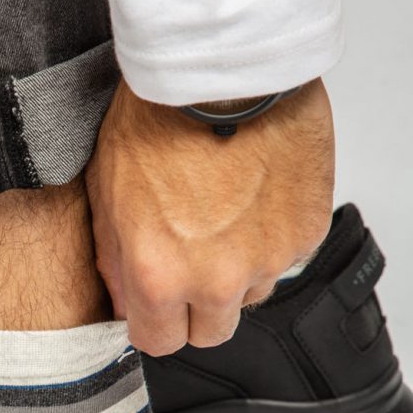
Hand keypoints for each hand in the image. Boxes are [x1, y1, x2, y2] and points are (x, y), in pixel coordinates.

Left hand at [85, 79, 334, 353]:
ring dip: (236, 269)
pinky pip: (285, 255)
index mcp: (160, 276)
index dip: (156, 321)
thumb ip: (117, 262)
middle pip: (210, 332)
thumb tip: (128, 302)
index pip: (160, 343)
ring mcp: (267, 259)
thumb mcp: (108, 195)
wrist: (222, 69)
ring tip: (222, 213)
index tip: (157, 302)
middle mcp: (217, 280)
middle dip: (197, 305)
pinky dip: (270, 234)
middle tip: (191, 257)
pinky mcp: (305, 232)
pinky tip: (251, 193)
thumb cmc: (158, 117)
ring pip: (251, 294)